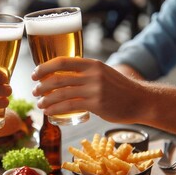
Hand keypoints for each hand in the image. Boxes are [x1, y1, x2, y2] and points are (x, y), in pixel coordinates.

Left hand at [31, 57, 145, 122]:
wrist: (140, 100)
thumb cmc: (119, 89)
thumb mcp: (103, 73)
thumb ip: (85, 73)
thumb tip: (62, 76)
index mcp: (92, 64)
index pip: (62, 61)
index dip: (44, 67)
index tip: (35, 74)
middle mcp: (92, 74)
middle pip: (58, 78)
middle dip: (42, 86)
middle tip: (35, 91)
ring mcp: (94, 89)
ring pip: (61, 93)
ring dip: (46, 99)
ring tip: (40, 104)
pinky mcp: (96, 104)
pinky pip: (70, 105)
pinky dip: (55, 109)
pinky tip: (49, 112)